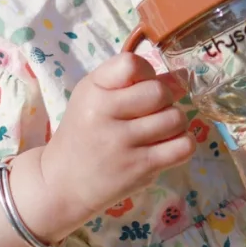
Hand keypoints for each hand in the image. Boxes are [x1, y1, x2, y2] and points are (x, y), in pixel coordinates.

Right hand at [36, 53, 193, 236]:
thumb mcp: (95, 97)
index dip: (146, 72)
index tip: (140, 86)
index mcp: (92, 90)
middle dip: (165, 99)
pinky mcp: (139, 168)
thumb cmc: (83, 133)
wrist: (62, 182)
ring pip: (176, 118)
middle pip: (160, 92)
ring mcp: (123, 143)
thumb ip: (134, 81)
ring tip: (160, 129)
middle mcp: (105, 114)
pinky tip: (168, 145)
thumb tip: (183, 75)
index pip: (132, 64)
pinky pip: (183, 147)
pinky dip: (183, 143)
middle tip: (153, 111)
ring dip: (175, 122)